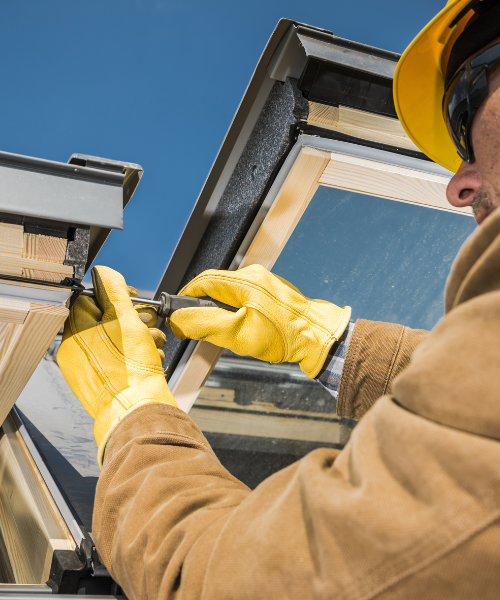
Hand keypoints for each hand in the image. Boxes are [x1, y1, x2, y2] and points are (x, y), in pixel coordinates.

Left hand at [57, 265, 175, 465]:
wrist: (139, 412)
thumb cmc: (131, 371)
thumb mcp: (125, 319)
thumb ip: (114, 291)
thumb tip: (103, 272)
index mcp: (75, 334)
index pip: (87, 299)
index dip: (112, 294)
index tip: (131, 297)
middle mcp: (76, 351)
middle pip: (103, 319)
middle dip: (132, 317)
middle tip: (147, 321)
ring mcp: (88, 369)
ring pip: (114, 340)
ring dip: (139, 336)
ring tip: (154, 342)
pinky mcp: (102, 382)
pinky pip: (117, 359)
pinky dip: (135, 355)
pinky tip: (151, 358)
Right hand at [169, 264, 350, 378]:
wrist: (318, 338)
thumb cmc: (285, 336)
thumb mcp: (238, 334)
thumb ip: (205, 324)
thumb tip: (178, 320)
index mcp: (245, 281)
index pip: (203, 281)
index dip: (186, 296)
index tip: (177, 312)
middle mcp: (255, 276)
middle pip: (215, 285)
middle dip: (203, 304)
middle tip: (196, 325)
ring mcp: (265, 282)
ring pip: (229, 292)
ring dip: (219, 309)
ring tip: (220, 330)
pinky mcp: (272, 292)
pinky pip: (244, 296)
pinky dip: (234, 310)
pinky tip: (240, 326)